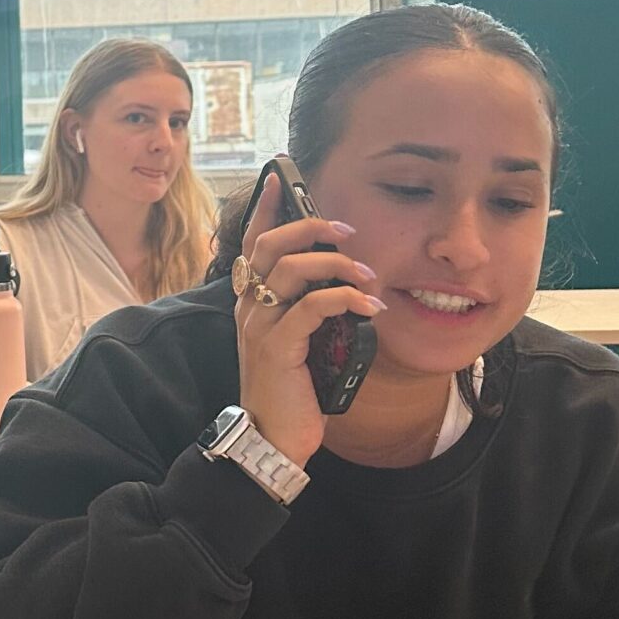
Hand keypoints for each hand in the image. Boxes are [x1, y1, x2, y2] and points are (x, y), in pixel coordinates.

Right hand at [232, 173, 387, 467]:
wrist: (271, 440)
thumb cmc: (290, 391)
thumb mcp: (296, 342)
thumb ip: (307, 310)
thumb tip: (341, 282)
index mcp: (251, 303)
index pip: (252, 244)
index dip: (266, 209)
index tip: (281, 179)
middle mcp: (248, 308)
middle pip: (270, 246)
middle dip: (310, 226)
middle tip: (347, 229)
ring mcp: (259, 326)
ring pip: (291, 270)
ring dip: (337, 264)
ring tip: (368, 274)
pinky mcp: (277, 347)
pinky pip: (312, 307)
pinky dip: (345, 299)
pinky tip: (370, 306)